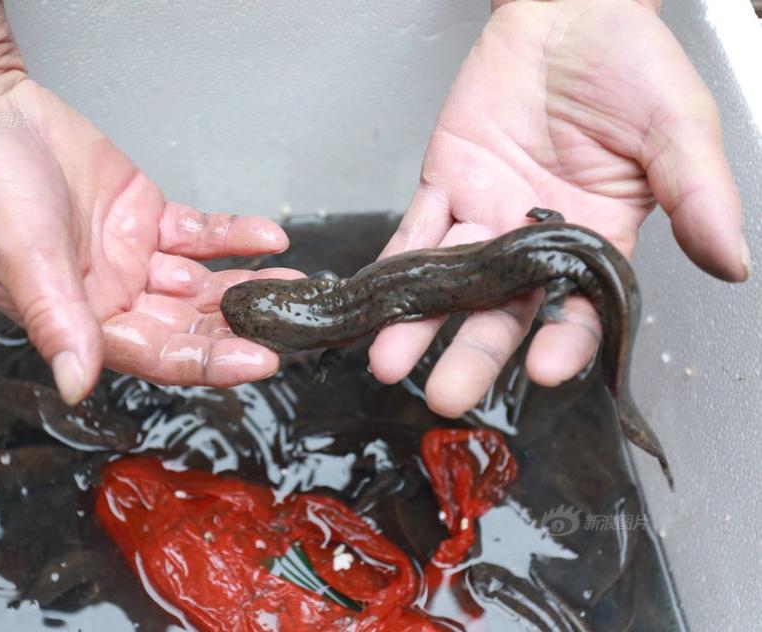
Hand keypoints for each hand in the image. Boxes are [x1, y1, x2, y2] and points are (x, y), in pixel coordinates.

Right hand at [0, 1, 297, 403]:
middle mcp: (114, 297)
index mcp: (81, 321)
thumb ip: (55, 318)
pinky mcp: (148, 218)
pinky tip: (268, 238)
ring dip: (248, 286)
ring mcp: (135, 259)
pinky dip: (233, 236)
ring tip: (297, 285)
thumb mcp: (20, 254)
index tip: (260, 361)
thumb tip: (76, 384)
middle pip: (189, 325)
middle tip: (291, 325)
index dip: (209, 361)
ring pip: (202, 284)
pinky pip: (200, 235)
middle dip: (240, 328)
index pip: (156, 354)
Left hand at [369, 0, 749, 416]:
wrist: (570, 13)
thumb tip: (732, 262)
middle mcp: (536, 242)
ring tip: (390, 362)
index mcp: (598, 239)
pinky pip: (416, 228)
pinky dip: (395, 263)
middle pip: (503, 310)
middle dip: (473, 354)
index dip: (563, 340)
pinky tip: (376, 298)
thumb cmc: (630, 66)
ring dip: (419, 323)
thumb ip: (698, 194)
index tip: (544, 372)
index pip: (579, 307)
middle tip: (447, 397)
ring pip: (450, 281)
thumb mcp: (677, 127)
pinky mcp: (446, 185)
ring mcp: (486, 216)